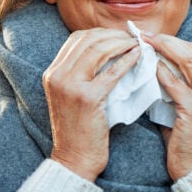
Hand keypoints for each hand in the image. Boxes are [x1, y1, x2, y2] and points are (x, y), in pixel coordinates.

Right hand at [41, 28, 139, 181]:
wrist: (74, 159)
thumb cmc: (78, 129)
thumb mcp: (71, 95)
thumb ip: (81, 73)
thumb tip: (107, 49)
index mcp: (52, 73)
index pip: (77, 39)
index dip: (100, 32)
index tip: (118, 35)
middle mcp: (57, 76)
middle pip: (89, 40)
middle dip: (113, 35)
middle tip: (132, 37)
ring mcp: (70, 86)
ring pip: (99, 50)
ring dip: (121, 43)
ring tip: (137, 44)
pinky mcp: (88, 98)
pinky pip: (112, 72)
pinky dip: (127, 60)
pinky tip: (138, 57)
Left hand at [143, 33, 191, 180]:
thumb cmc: (186, 140)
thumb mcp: (185, 108)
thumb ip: (175, 87)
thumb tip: (152, 65)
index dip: (174, 43)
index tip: (153, 37)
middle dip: (167, 40)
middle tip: (144, 34)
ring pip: (187, 61)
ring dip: (163, 49)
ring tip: (143, 43)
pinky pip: (175, 84)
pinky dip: (160, 72)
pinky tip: (148, 66)